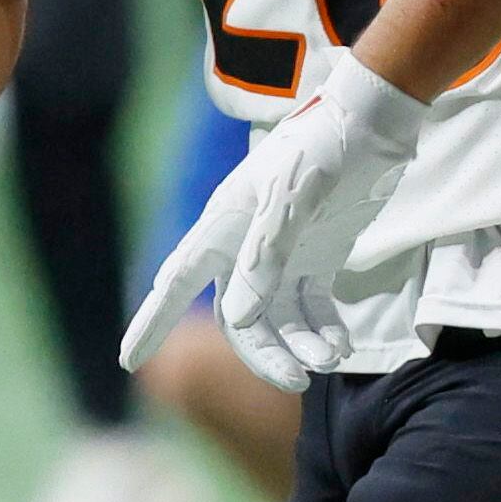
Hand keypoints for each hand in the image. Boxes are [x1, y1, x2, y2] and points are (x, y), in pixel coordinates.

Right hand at [121, 53, 427, 392]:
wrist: (373, 121)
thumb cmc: (321, 147)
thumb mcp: (293, 196)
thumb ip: (266, 255)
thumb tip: (237, 318)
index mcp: (223, 225)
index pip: (177, 282)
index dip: (151, 322)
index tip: (128, 363)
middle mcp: (245, 246)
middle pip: (240, 317)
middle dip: (264, 353)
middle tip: (297, 380)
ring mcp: (283, 255)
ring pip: (278, 319)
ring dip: (300, 344)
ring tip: (331, 358)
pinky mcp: (316, 257)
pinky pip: (311, 308)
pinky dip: (322, 329)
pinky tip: (340, 344)